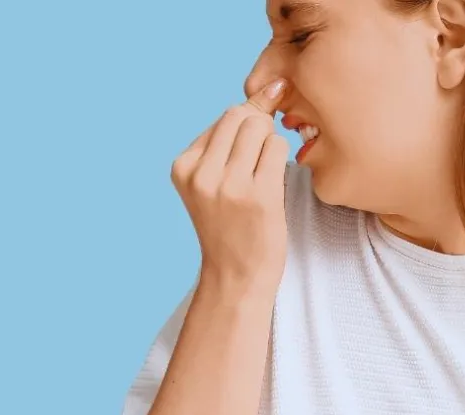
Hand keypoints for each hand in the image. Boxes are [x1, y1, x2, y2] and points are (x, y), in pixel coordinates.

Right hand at [171, 78, 291, 289]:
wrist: (236, 277)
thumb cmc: (231, 225)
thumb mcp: (214, 181)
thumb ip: (231, 139)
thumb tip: (271, 87)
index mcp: (183, 166)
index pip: (223, 118)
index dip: (246, 127)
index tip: (251, 151)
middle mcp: (201, 173)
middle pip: (240, 116)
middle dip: (259, 128)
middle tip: (261, 160)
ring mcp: (229, 185)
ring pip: (260, 128)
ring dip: (271, 144)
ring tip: (264, 173)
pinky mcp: (258, 196)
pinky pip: (277, 149)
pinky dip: (281, 160)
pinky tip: (274, 183)